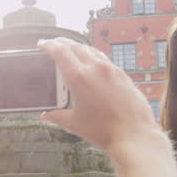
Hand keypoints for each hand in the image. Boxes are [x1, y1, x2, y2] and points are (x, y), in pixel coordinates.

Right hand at [38, 38, 155, 153]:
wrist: (134, 134)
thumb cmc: (104, 130)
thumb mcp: (75, 123)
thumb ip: (57, 116)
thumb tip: (46, 116)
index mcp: (79, 78)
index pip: (60, 52)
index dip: (49, 45)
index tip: (42, 44)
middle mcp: (95, 68)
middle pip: (75, 46)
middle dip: (62, 43)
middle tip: (53, 43)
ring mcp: (111, 70)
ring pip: (91, 50)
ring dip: (78, 47)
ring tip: (70, 49)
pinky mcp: (122, 75)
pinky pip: (104, 58)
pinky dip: (93, 55)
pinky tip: (91, 62)